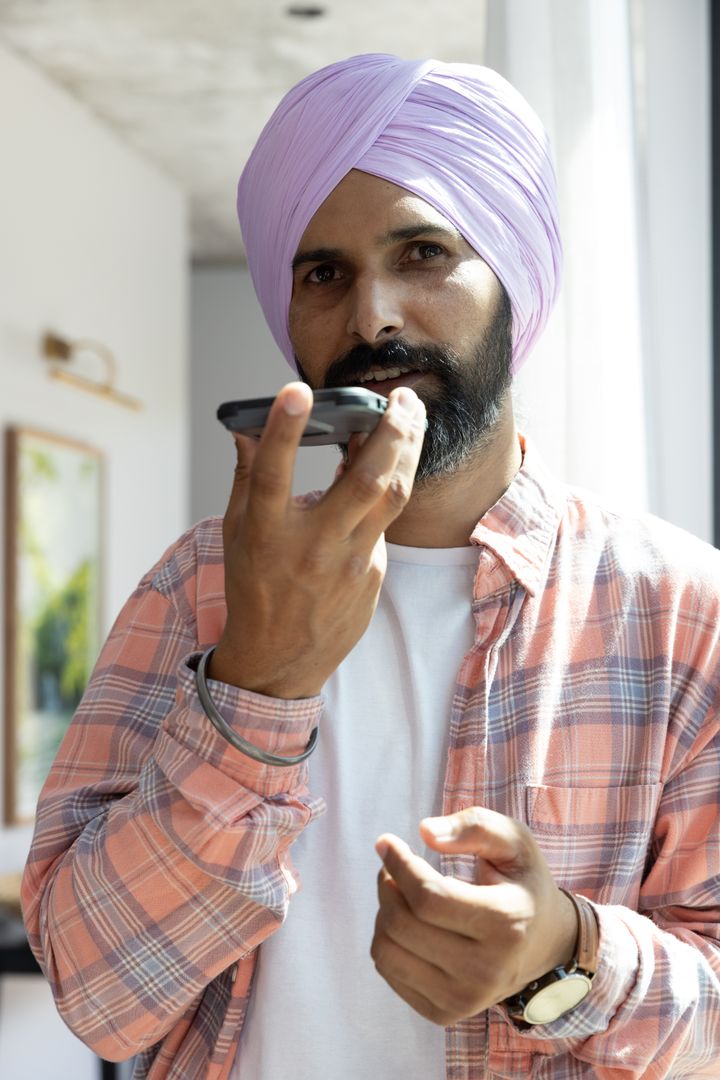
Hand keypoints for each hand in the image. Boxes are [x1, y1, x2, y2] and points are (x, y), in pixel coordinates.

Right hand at [210, 381, 425, 698]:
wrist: (281, 659)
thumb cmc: (254, 587)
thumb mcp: (236, 533)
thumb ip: (247, 477)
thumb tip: (245, 427)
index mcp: (267, 533)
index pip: (273, 474)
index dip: (283, 431)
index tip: (296, 390)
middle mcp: (313, 546)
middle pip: (364, 481)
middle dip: (391, 431)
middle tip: (402, 397)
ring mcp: (349, 563)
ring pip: (392, 497)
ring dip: (408, 450)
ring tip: (412, 416)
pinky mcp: (373, 574)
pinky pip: (384, 523)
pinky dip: (387, 489)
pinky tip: (390, 465)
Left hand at [370, 807, 576, 1025]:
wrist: (544, 943)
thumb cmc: (521, 882)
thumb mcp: (513, 840)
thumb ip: (474, 825)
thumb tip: (425, 832)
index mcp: (507, 924)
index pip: (428, 898)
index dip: (398, 864)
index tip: (386, 842)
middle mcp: (486, 970)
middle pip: (401, 923)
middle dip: (387, 884)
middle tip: (394, 867)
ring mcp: (464, 1000)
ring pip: (386, 950)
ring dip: (383, 912)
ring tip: (403, 895)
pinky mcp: (444, 1013)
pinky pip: (388, 970)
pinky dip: (389, 939)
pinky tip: (412, 924)